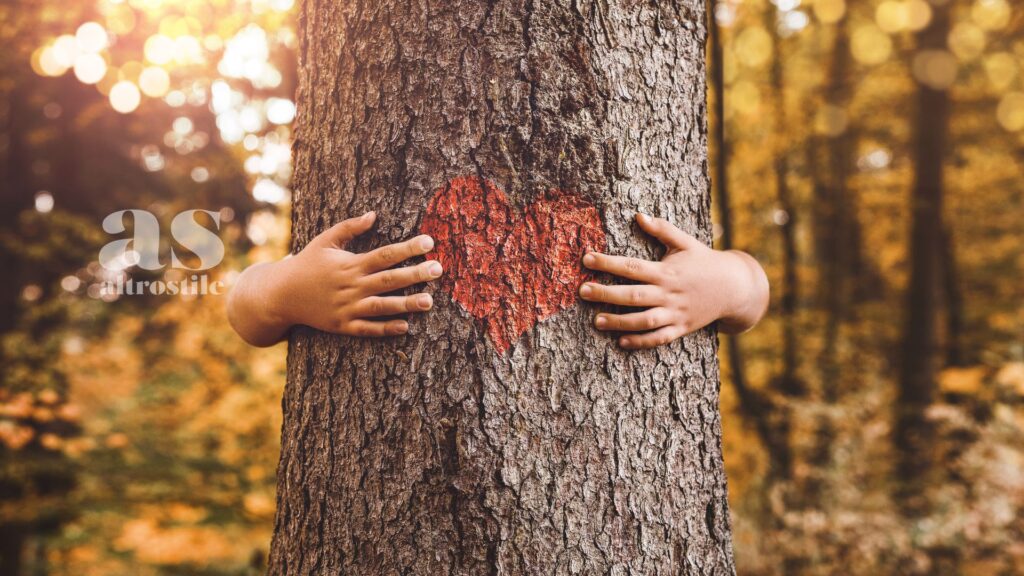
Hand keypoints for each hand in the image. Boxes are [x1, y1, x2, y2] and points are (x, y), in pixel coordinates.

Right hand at [228, 212, 442, 345]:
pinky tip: (405, 326)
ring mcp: (347, 308)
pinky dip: (385, 328)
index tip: (430, 242)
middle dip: (415, 274)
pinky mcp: (342, 326)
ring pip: (382, 306)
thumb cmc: (307, 263)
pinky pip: (367, 329)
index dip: (408, 248)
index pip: (385, 254)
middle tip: (439, 269)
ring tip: (430, 301)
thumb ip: (350, 228)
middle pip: (389, 280)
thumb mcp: (325, 240)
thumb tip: (374, 214)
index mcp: (350, 264)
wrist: (281, 295)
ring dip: (407, 304)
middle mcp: (351, 286)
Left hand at [579, 213, 768, 349]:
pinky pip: (659, 338)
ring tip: (596, 321)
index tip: (586, 258)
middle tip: (582, 291)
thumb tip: (639, 215)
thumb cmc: (705, 261)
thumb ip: (662, 229)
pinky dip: (641, 341)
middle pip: (633, 295)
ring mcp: (675, 313)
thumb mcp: (686, 242)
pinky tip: (621, 341)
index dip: (607, 262)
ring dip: (619, 322)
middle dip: (606, 293)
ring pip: (643, 320)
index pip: (632, 266)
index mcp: (666, 270)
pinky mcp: (681, 328)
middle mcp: (669, 293)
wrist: (735, 287)